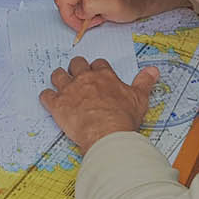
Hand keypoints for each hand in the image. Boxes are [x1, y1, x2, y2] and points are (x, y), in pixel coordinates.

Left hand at [39, 57, 160, 152]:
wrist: (106, 134)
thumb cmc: (122, 118)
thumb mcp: (139, 99)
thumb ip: (144, 82)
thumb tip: (153, 71)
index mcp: (104, 76)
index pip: (99, 64)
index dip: (97, 68)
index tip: (97, 73)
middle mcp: (85, 79)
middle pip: (77, 64)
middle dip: (76, 68)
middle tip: (78, 76)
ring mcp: (69, 91)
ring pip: (58, 75)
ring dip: (59, 78)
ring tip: (60, 83)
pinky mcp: (57, 105)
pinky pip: (46, 96)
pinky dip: (46, 97)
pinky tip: (48, 100)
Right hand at [55, 0, 142, 34]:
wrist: (135, 1)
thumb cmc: (128, 1)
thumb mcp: (113, 4)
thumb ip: (92, 5)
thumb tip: (80, 10)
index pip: (62, 0)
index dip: (70, 16)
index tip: (82, 23)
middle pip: (65, 4)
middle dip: (77, 16)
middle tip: (94, 18)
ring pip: (70, 7)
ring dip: (82, 16)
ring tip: (97, 15)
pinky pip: (76, 7)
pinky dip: (85, 14)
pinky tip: (96, 13)